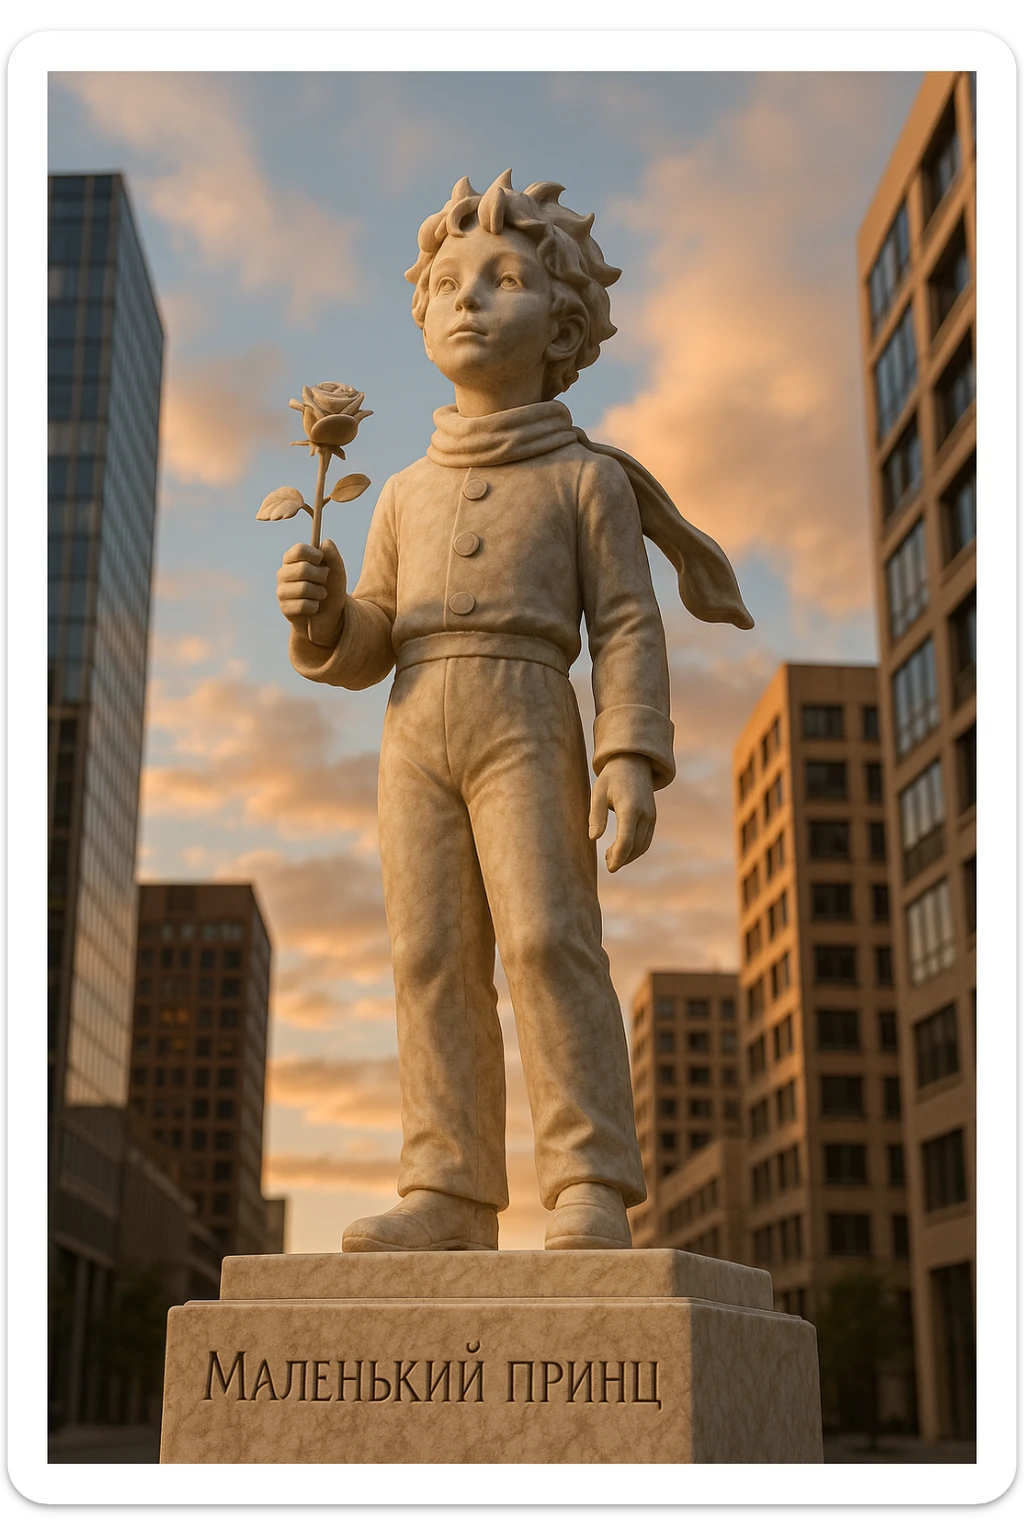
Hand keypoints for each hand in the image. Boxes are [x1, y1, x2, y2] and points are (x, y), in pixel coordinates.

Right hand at [276, 539, 346, 647]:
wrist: (330, 616)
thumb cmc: (331, 588)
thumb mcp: (336, 572)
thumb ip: (333, 556)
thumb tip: (326, 542)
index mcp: (292, 559)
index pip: (299, 550)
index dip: (315, 554)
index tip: (322, 561)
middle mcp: (283, 573)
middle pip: (303, 569)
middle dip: (321, 576)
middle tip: (324, 581)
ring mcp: (282, 591)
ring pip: (304, 588)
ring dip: (320, 593)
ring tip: (320, 595)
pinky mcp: (285, 608)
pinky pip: (304, 605)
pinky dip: (315, 607)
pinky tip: (314, 607)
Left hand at [588, 753, 655, 871]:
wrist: (633, 762)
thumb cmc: (612, 777)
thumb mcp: (598, 792)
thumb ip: (596, 815)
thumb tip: (593, 838)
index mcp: (630, 807)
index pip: (626, 839)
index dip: (618, 856)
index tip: (609, 867)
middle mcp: (645, 814)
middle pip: (636, 846)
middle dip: (621, 859)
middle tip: (606, 863)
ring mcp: (651, 816)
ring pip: (642, 845)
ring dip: (628, 856)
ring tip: (610, 858)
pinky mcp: (652, 817)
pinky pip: (646, 839)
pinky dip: (635, 849)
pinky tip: (620, 849)